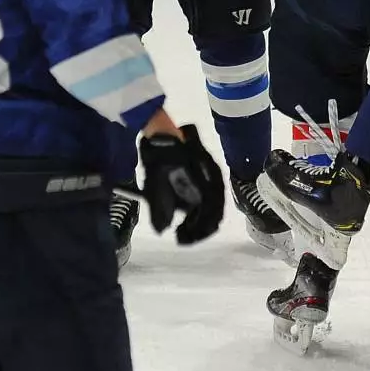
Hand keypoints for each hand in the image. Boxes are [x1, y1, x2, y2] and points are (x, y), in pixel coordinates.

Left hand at [139, 123, 224, 244]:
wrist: (159, 131)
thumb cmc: (158, 157)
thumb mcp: (154, 184)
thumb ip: (160, 209)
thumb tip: (162, 230)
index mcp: (208, 182)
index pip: (210, 214)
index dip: (197, 231)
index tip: (180, 239)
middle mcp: (214, 181)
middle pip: (215, 214)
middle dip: (199, 229)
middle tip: (182, 237)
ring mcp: (211, 177)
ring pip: (214, 208)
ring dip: (200, 222)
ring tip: (183, 230)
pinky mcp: (206, 175)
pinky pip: (209, 200)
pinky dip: (200, 212)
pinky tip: (187, 217)